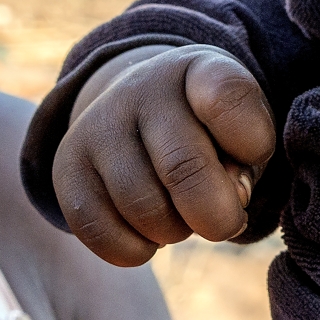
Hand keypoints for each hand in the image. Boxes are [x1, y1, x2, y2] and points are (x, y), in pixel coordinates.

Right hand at [52, 46, 277, 265]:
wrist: (142, 110)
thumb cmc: (209, 131)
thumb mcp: (242, 133)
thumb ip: (246, 164)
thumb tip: (226, 202)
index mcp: (198, 69)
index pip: (227, 98)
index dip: (252, 144)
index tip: (250, 156)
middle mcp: (142, 88)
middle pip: (184, 168)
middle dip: (216, 215)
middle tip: (225, 220)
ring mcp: (97, 124)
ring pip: (143, 207)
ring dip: (174, 231)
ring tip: (179, 215)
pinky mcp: (66, 164)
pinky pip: (99, 230)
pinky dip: (134, 250)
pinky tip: (147, 235)